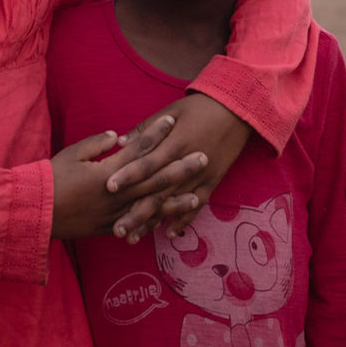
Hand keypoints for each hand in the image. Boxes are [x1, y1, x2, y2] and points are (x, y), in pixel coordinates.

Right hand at [51, 115, 195, 239]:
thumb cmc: (51, 178)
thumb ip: (98, 143)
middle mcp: (117, 193)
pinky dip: (155, 222)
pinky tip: (171, 222)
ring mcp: (116, 213)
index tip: (171, 120)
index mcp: (108, 171)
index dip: (155, 133)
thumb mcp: (73, 154)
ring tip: (197, 195)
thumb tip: (120, 136)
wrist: (35, 212)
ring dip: (176, 200)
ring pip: (152, 205)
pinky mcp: (111, 227)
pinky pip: (139, 224)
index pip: (138, 148)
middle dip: (181, 167)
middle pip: (155, 177)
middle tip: (203, 157)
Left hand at [108, 93, 249, 241]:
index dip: (129, 175)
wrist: (235, 111)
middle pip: (158, 191)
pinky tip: (169, 233)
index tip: (109, 188)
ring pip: (173, 204)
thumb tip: (120, 143)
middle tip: (116, 229)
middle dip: (136, 211)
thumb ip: (146, 130)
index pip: (148, 163)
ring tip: (133, 237)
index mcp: (174, 143)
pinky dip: (184, 219)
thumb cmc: (198, 108)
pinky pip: (197, 205)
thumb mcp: (170, 112)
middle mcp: (186, 163)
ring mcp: (201, 176)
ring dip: (153, 222)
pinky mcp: (212, 182)